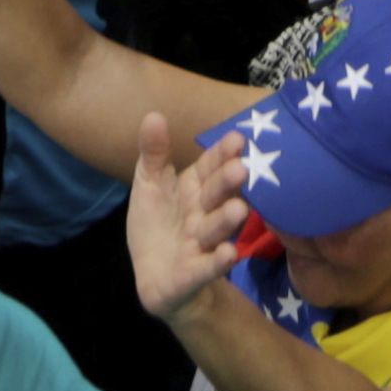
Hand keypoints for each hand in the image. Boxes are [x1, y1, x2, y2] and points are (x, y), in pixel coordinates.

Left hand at [126, 115, 260, 327]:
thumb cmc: (157, 224)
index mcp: (194, 189)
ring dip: (227, 220)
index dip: (221, 155)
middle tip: (242, 169)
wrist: (154, 276)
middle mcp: (203, 214)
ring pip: (215, 230)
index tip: (237, 138)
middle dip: (227, 183)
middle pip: (216, 196)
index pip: (210, 168)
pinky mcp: (194, 274)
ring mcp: (202, 244)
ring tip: (238, 209)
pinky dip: (217, 261)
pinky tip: (229, 253)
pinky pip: (207, 267)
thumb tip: (153, 114)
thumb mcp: (149, 184)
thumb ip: (153, 153)